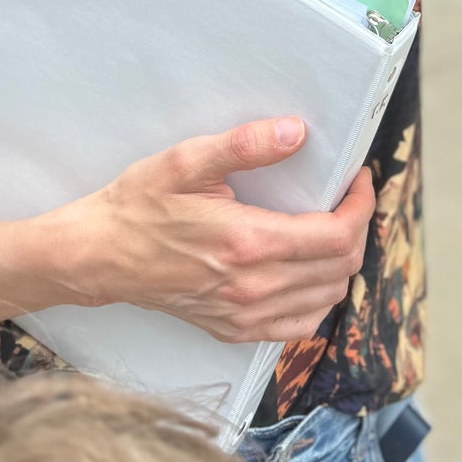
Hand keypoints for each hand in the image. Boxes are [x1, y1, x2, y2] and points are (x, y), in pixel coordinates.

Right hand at [66, 119, 374, 344]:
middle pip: (340, 266)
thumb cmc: (140, 205)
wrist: (100, 256)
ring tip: (329, 227)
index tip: (358, 180)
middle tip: (346, 197)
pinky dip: (318, 296)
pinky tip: (306, 269)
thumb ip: (244, 146)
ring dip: (340, 261)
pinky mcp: (235, 330)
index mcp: (248, 243)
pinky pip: (300, 324)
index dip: (361, 205)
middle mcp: (253, 288)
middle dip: (355, 227)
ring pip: (327, 296)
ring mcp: (245, 316)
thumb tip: (296, 131)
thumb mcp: (186, 161)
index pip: (336, 235)